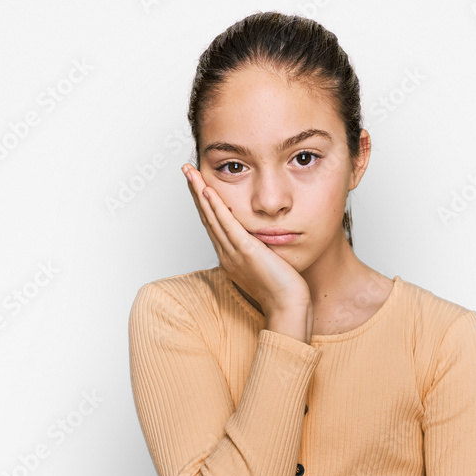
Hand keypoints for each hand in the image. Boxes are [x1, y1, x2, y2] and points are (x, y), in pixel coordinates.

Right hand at [182, 163, 310, 318]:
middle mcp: (227, 254)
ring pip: (211, 217)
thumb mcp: (267, 266)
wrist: (288, 306)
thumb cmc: (282, 291)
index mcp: (231, 257)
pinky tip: (207, 191)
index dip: (204, 202)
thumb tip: (262, 243)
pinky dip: (216, 207)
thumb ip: (260, 252)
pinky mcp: (245, 251)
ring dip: (199, 192)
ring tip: (190, 172)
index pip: (214, 223)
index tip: (199, 184)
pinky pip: (227, 224)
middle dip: (196, 191)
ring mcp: (234, 252)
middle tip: (187, 170)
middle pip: (207, 216)